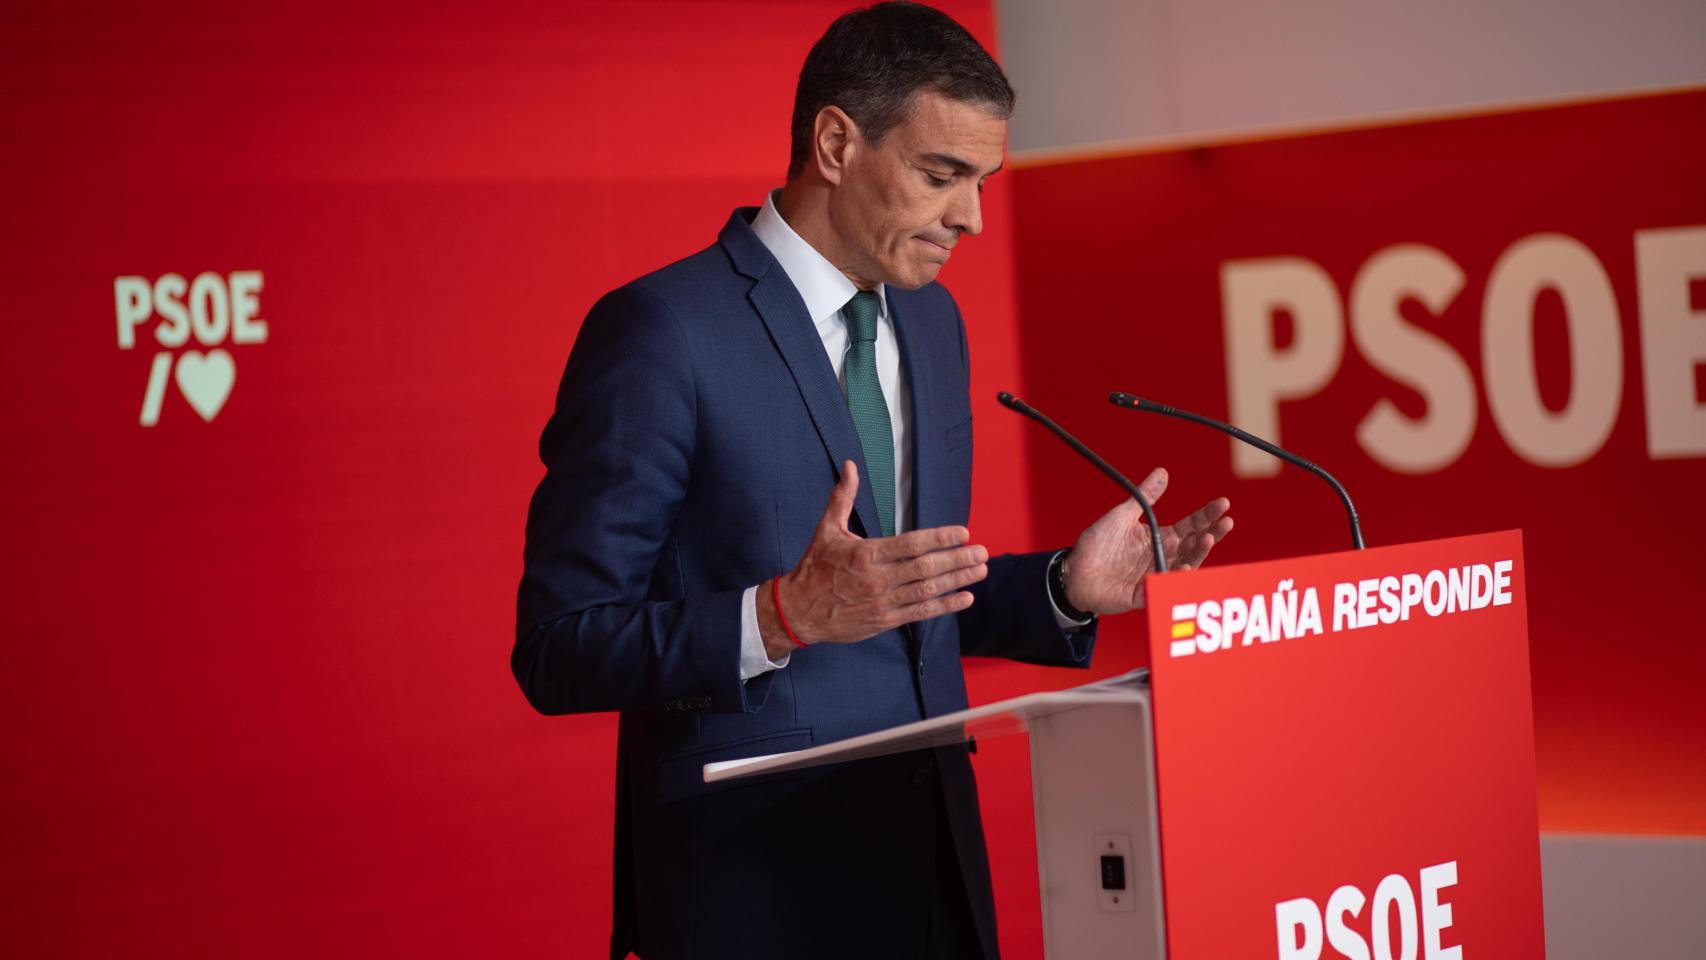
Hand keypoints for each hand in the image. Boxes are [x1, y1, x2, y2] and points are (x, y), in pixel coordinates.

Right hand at [757, 461, 988, 656]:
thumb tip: (850, 466)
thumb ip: (843, 498)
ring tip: (980, 571)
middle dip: (957, 560)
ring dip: (957, 581)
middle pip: (925, 568)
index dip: (939, 538)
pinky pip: (921, 613)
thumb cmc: (815, 568)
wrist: (798, 611)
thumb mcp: (827, 530)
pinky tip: (965, 598)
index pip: (911, 544)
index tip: (963, 533)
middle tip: (982, 552)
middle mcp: (878, 579)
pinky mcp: (886, 620)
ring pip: (927, 591)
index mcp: (866, 554)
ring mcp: (883, 602)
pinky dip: (945, 606)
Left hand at [1062, 467, 1232, 615]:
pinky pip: (1162, 587)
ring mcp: (1154, 575)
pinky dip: (1174, 579)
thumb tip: (1163, 472)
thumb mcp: (1122, 515)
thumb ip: (1145, 497)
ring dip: (1198, 554)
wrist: (1073, 571)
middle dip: (1212, 534)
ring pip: (1184, 566)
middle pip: (1193, 545)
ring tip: (1206, 540)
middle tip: (1226, 522)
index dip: (1207, 515)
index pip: (1190, 525)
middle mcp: (1161, 557)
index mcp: (1159, 538)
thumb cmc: (1097, 545)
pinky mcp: (1143, 593)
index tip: (1223, 504)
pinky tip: (1183, 568)